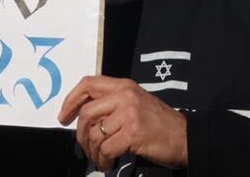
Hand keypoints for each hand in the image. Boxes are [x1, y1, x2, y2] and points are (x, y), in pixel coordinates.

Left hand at [58, 76, 187, 171]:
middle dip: (80, 134)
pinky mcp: (133, 132)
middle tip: (84, 147)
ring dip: (93, 152)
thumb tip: (85, 117)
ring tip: (99, 159)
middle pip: (87, 113)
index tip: (64, 116)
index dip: (71, 100)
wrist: (185, 136)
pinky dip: (103, 160)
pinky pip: (106, 148)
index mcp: (124, 86)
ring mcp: (129, 114)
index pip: (88, 84)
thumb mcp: (136, 102)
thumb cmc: (160, 123)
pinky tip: (108, 164)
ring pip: (95, 134)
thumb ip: (114, 103)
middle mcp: (125, 96)